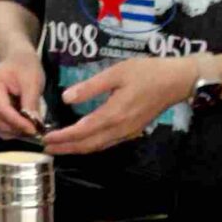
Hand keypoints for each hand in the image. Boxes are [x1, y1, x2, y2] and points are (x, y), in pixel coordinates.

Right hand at [0, 50, 46, 137]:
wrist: (17, 61)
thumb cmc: (25, 67)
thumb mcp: (32, 82)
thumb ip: (31, 103)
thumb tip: (33, 124)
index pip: (2, 110)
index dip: (18, 122)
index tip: (34, 130)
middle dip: (18, 128)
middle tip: (36, 129)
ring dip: (15, 131)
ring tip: (31, 125)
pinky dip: (12, 129)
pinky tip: (23, 123)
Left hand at [40, 55, 196, 154]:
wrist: (176, 82)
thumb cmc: (147, 73)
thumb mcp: (116, 73)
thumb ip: (90, 87)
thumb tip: (67, 98)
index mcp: (113, 115)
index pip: (81, 131)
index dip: (62, 137)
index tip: (45, 138)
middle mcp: (119, 129)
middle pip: (87, 145)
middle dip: (66, 148)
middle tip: (46, 148)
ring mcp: (127, 133)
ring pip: (97, 147)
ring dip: (77, 149)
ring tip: (60, 147)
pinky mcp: (131, 131)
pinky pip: (106, 143)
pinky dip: (90, 145)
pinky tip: (82, 142)